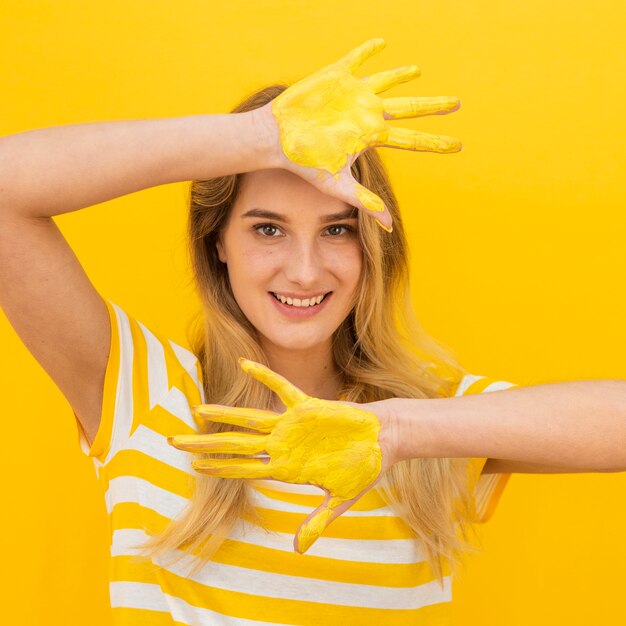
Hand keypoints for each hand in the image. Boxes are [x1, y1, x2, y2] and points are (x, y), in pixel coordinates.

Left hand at [168, 357, 396, 553]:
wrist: (384, 440)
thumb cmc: (363, 468)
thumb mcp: (339, 501)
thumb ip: (317, 521)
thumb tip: (298, 551)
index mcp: (287, 468)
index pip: (244, 469)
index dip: (218, 468)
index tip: (193, 467)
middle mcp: (282, 445)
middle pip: (236, 445)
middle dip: (205, 445)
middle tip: (173, 442)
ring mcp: (292, 425)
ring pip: (250, 419)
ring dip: (223, 415)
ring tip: (196, 410)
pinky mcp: (307, 406)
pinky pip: (280, 389)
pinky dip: (263, 376)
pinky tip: (243, 364)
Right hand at [256, 37, 460, 230]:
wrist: (275, 138)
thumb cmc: (305, 163)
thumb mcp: (338, 184)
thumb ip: (365, 202)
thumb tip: (389, 227)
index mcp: (372, 136)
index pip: (412, 139)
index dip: (435, 143)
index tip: (458, 146)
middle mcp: (368, 113)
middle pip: (409, 108)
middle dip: (433, 106)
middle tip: (457, 104)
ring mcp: (354, 94)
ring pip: (386, 80)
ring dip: (402, 74)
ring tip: (417, 71)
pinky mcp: (336, 76)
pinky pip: (357, 58)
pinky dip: (369, 50)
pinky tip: (381, 43)